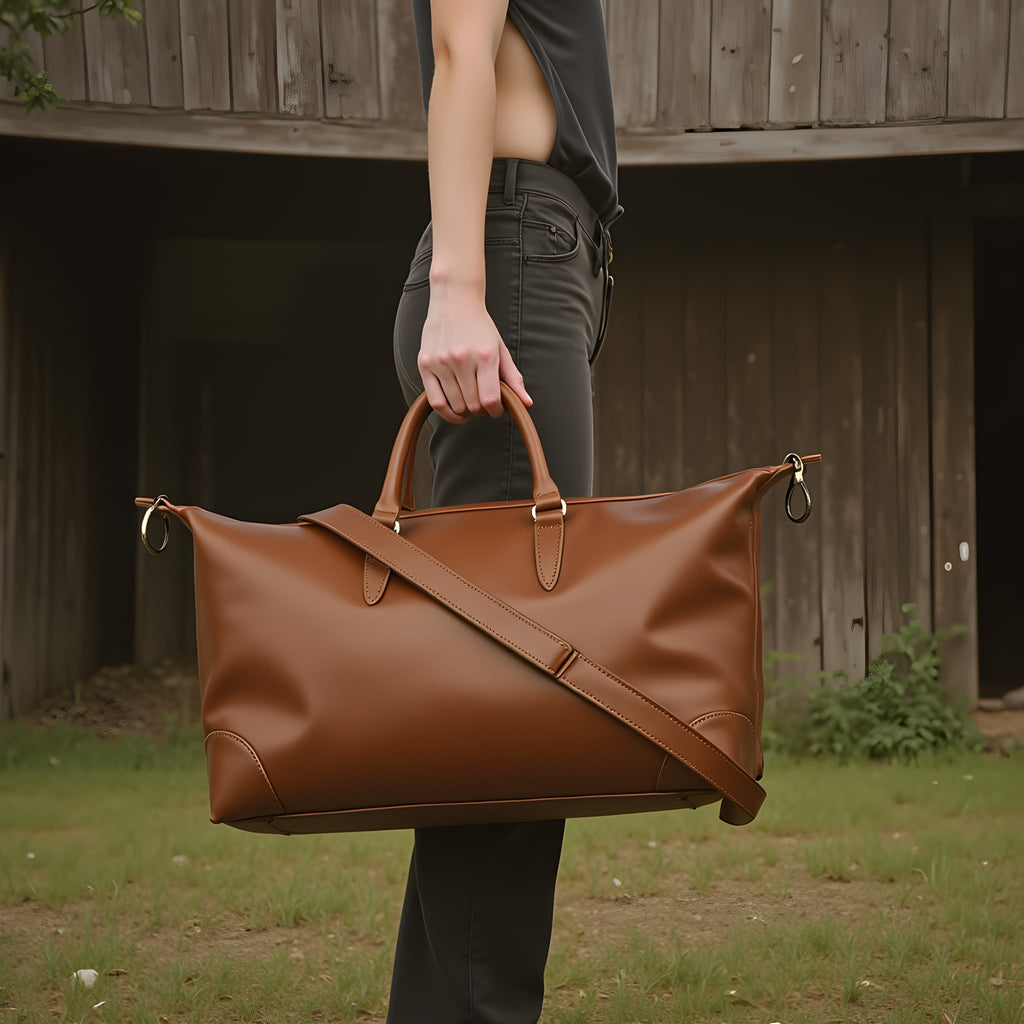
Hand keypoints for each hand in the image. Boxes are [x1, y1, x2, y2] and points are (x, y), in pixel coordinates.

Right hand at [417, 287, 531, 423]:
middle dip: (481, 410)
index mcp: (485, 355)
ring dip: (465, 412)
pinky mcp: (425, 364)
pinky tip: (454, 409)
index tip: (496, 409)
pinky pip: (435, 401)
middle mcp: (462, 359)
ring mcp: (441, 362)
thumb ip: (513, 378)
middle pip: (473, 405)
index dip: (496, 410)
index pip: (490, 399)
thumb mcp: (501, 349)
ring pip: (455, 405)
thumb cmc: (480, 326)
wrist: (455, 301)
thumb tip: (526, 403)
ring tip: (469, 404)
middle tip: (483, 404)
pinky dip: (446, 412)